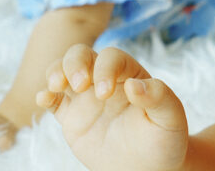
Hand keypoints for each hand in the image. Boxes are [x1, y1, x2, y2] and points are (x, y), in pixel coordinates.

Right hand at [37, 45, 187, 170]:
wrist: (150, 168)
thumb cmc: (164, 140)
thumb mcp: (170, 119)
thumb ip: (159, 97)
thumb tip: (134, 85)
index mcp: (129, 74)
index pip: (112, 58)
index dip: (105, 69)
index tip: (105, 94)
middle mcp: (105, 79)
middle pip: (82, 55)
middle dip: (75, 62)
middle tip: (80, 84)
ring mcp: (86, 97)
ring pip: (64, 70)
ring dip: (56, 71)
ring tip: (56, 86)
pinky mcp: (72, 117)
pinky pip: (54, 101)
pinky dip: (45, 95)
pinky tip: (44, 99)